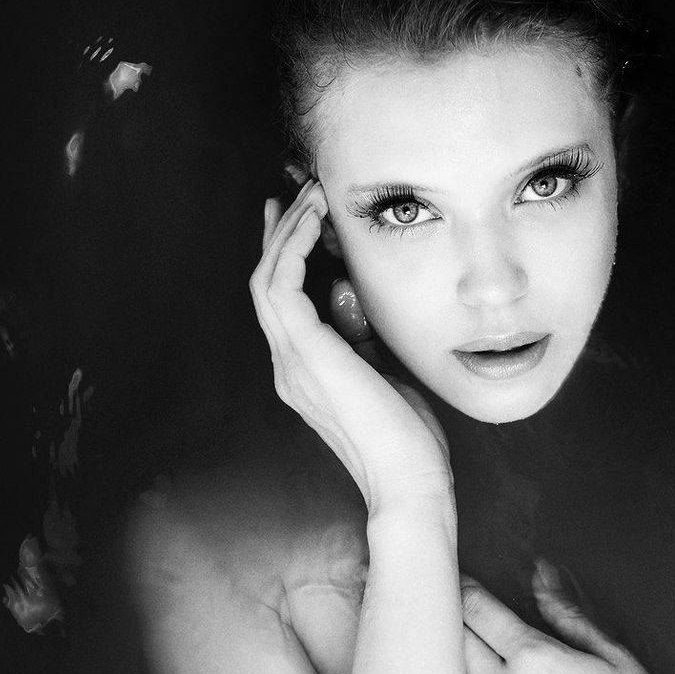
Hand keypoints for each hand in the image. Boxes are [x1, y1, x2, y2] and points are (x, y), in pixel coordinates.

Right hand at [250, 183, 450, 512]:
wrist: (408, 483)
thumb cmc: (406, 442)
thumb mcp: (382, 378)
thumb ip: (360, 341)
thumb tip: (348, 296)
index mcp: (304, 375)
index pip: (284, 304)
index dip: (286, 257)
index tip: (300, 219)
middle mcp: (288, 367)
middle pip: (266, 284)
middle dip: (281, 234)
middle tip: (299, 190)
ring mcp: (292, 363)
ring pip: (268, 280)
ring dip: (287, 233)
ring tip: (310, 196)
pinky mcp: (306, 356)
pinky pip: (282, 288)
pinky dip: (293, 250)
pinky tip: (313, 223)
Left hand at [462, 562, 674, 673]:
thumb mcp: (615, 657)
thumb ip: (568, 614)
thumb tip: (540, 576)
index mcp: (534, 658)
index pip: (479, 612)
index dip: (463, 591)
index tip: (456, 583)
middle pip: (456, 645)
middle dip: (450, 624)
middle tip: (444, 613)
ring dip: (446, 671)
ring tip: (446, 658)